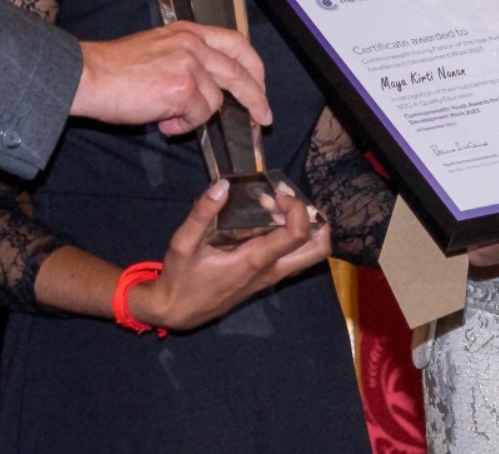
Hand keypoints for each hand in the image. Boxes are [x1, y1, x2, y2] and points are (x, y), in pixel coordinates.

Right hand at [72, 23, 269, 134]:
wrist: (89, 76)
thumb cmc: (115, 69)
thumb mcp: (158, 49)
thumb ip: (186, 60)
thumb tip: (209, 91)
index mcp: (188, 31)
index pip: (235, 42)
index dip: (253, 65)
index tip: (260, 84)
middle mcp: (192, 43)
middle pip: (239, 71)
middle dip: (256, 97)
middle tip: (264, 117)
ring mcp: (189, 64)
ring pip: (215, 101)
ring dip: (195, 117)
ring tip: (166, 116)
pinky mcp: (182, 88)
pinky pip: (198, 116)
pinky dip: (182, 125)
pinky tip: (161, 121)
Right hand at [126, 179, 329, 331]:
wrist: (179, 312)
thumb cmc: (182, 278)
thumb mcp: (183, 244)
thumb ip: (202, 214)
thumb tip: (222, 186)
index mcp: (255, 260)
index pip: (298, 234)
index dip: (297, 208)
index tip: (276, 194)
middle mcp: (271, 270)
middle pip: (318, 250)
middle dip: (316, 220)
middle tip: (289, 202)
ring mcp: (272, 277)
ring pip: (310, 256)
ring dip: (308, 228)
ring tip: (281, 208)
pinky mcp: (267, 278)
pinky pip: (296, 258)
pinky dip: (296, 236)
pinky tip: (270, 221)